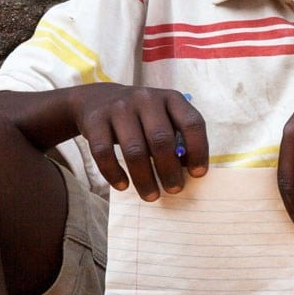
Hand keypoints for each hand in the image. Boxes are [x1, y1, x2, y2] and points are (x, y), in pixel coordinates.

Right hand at [70, 84, 207, 200]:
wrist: (97, 99)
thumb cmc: (140, 118)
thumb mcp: (162, 119)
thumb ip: (176, 139)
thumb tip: (187, 173)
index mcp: (171, 98)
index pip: (192, 122)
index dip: (198, 150)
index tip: (198, 174)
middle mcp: (146, 99)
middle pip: (161, 140)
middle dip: (169, 170)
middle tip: (174, 190)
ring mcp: (119, 108)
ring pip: (134, 150)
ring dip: (144, 179)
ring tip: (151, 196)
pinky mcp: (95, 121)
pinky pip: (104, 153)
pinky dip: (114, 173)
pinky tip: (123, 186)